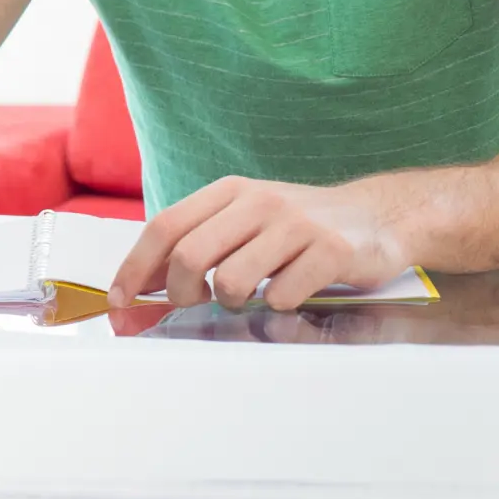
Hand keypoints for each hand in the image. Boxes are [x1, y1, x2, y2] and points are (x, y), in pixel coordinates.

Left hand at [108, 177, 406, 309]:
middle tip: (192, 305)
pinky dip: (278, 307)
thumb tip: (142, 287)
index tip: (120, 301)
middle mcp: (259, 202)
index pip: (165, 227)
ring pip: (232, 281)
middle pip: (189, 255)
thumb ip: (199, 244)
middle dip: (179, 293)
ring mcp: (297, 224)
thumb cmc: (298, 228)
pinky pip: (282, 296)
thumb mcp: (245, 220)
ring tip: (252, 296)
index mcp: (229, 191)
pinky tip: (292, 294)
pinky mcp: (331, 251)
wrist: (378, 216)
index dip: (135, 266)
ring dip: (232, 302)